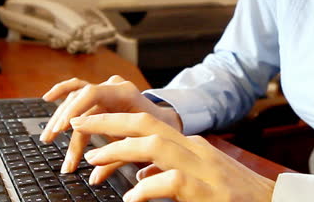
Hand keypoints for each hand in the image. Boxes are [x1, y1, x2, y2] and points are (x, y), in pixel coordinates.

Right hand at [40, 75, 181, 173]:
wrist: (167, 121)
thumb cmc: (156, 133)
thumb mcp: (140, 145)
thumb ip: (116, 159)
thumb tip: (94, 177)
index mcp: (126, 93)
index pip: (93, 96)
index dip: (76, 113)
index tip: (66, 131)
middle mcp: (113, 86)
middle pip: (81, 101)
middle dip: (65, 123)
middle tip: (53, 142)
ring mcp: (105, 87)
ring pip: (75, 96)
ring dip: (60, 116)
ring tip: (49, 137)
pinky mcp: (100, 92)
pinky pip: (77, 87)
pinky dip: (62, 91)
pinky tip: (48, 98)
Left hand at [72, 112, 274, 201]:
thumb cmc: (235, 197)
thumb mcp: (198, 180)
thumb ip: (168, 173)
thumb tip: (139, 175)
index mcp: (191, 146)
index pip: (148, 122)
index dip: (114, 120)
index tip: (87, 122)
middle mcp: (195, 150)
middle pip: (147, 124)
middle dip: (109, 123)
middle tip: (78, 125)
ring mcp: (202, 168)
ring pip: (155, 146)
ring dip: (121, 150)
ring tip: (94, 160)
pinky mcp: (207, 190)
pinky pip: (172, 183)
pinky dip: (148, 188)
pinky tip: (132, 197)